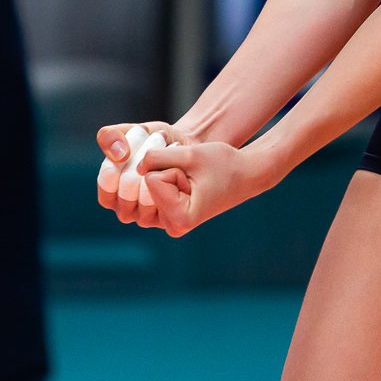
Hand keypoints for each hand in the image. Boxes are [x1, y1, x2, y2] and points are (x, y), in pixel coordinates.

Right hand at [96, 121, 185, 228]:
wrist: (184, 149)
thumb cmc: (153, 142)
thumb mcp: (129, 132)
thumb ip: (110, 137)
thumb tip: (119, 155)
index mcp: (108, 194)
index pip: (108, 178)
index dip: (124, 153)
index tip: (140, 132)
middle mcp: (124, 210)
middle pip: (128, 184)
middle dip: (144, 154)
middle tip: (160, 136)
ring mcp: (145, 217)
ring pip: (146, 192)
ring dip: (160, 164)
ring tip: (169, 148)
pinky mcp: (165, 220)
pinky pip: (166, 198)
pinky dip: (173, 176)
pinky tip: (179, 163)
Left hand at [141, 138, 281, 237]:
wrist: (245, 174)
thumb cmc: (224, 164)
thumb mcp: (190, 154)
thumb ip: (156, 157)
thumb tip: (135, 167)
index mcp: (180, 218)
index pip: (151, 179)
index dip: (174, 168)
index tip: (197, 175)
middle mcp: (172, 226)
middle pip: (147, 184)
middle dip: (167, 171)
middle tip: (196, 177)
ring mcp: (170, 222)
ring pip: (148, 186)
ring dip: (167, 175)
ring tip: (193, 180)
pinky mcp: (169, 214)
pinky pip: (153, 189)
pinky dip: (167, 179)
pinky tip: (187, 182)